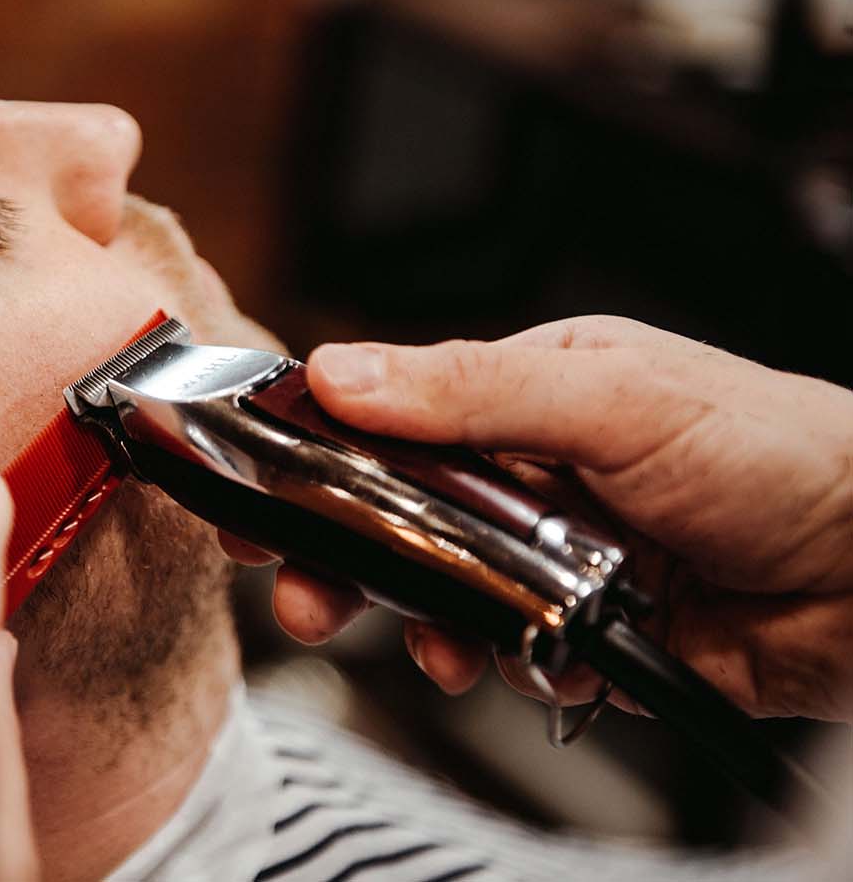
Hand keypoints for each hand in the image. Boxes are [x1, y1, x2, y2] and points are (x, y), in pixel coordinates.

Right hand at [240, 316, 852, 720]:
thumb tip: (341, 370)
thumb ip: (471, 387)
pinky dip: (486, 660)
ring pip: (435, 585)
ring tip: (404, 635)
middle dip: (333, 545)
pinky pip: (496, 647)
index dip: (314, 443)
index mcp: (527, 390)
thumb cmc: (778, 451)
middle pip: (393, 507)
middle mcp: (528, 471)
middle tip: (286, 575)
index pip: (390, 409)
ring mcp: (548, 552)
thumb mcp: (614, 395)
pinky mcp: (575, 628)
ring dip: (405, 614)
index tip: (251, 474)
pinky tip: (505, 659)